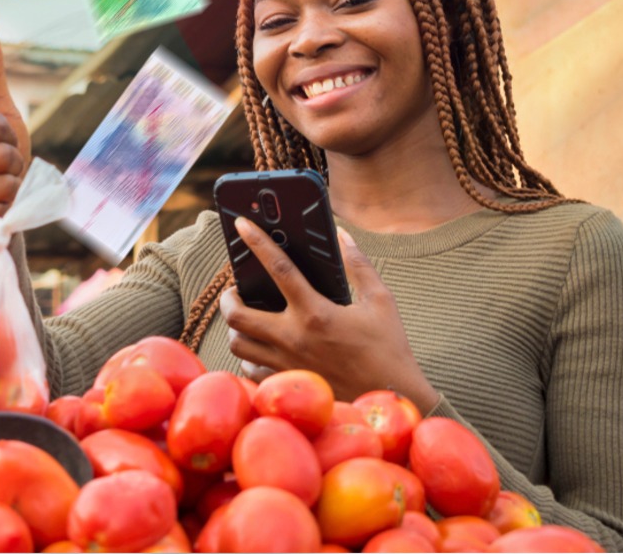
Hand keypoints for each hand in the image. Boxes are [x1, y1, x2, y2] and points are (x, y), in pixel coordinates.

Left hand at [219, 219, 439, 414]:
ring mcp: (286, 363)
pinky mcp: (287, 383)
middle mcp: (293, 338)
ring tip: (245, 317)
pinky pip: (251, 370)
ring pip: (237, 344)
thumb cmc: (389, 349)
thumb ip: (359, 266)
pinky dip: (249, 357)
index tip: (241, 224)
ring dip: (234, 327)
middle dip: (227, 296)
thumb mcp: (381, 301)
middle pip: (236, 314)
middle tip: (235, 289)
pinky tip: (260, 347)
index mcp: (315, 312)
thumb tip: (343, 237)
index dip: (257, 242)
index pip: (278, 268)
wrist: (394, 398)